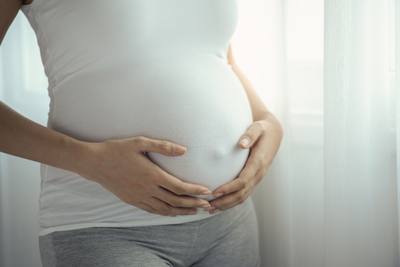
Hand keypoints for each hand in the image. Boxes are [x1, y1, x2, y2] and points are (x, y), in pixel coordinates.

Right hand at [76, 136, 211, 216]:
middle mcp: (147, 189)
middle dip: (193, 204)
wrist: (94, 163)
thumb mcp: (140, 142)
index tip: (206, 191)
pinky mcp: (132, 200)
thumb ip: (163, 146)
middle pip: (175, 201)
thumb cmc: (117, 150)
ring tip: (194, 211)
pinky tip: (172, 213)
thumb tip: (184, 150)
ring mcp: (139, 197)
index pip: (179, 187)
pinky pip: (152, 210)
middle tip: (207, 205)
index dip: (194, 191)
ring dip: (181, 211)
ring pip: (165, 209)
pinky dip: (165, 213)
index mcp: (152, 175)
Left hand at [203, 117, 282, 213]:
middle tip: (208, 206)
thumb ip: (250, 135)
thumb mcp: (258, 127)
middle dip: (225, 201)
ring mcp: (257, 178)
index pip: (243, 180)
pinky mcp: (253, 179)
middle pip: (241, 193)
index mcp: (259, 162)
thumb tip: (241, 144)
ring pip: (242, 196)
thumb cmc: (263, 129)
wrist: (274, 134)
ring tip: (210, 210)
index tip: (214, 192)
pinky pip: (243, 194)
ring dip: (227, 205)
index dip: (229, 188)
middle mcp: (258, 173)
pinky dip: (231, 201)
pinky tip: (219, 205)